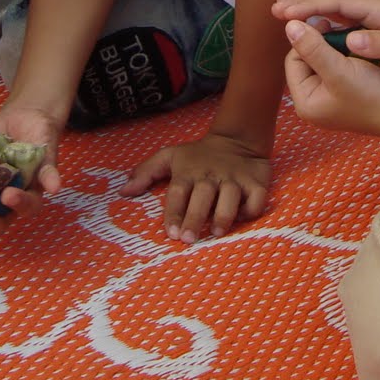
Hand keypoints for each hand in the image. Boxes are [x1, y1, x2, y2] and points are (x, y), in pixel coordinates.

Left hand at [120, 132, 271, 242]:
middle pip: (202, 197)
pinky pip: (256, 198)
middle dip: (195, 218)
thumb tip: (123, 191)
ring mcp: (235, 178)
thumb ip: (145, 172)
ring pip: (231, 197)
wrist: (236, 139)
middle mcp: (211, 175)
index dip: (173, 213)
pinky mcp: (256, 182)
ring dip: (223, 216)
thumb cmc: (198, 155)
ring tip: (216, 233)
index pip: (178, 192)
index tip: (170, 233)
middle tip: (188, 239)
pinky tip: (242, 218)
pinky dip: (251, 209)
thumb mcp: (169, 156)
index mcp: (188, 171)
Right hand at [271, 0, 379, 91]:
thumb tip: (351, 40)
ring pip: (336, 4)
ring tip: (284, 9)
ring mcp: (375, 15)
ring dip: (310, 5)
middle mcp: (376, 6)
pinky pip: (342, 16)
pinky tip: (311, 23)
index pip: (339, 0)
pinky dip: (322, 16)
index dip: (310, 5)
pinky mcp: (374, 26)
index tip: (285, 13)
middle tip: (274, 6)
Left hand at [282, 17, 379, 137]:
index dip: (306, 40)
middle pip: (308, 61)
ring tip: (349, 37)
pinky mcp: (349, 94)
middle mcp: (315, 104)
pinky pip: (340, 68)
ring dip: (336, 47)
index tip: (324, 23)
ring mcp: (332, 100)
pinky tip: (359, 48)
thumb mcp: (338, 69)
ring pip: (325, 62)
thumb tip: (289, 26)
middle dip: (322, 43)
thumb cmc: (372, 94)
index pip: (293, 61)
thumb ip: (312, 47)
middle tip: (336, 27)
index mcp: (306, 103)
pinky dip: (348, 56)